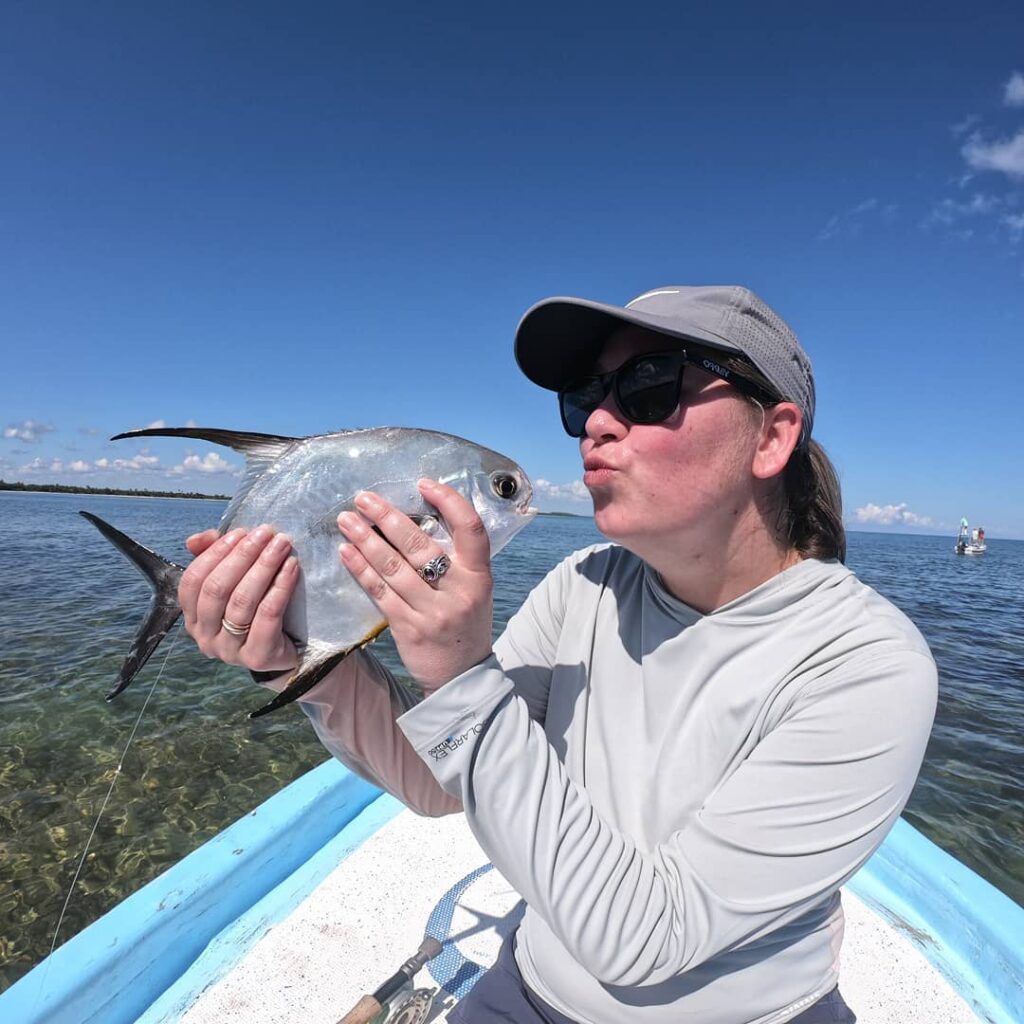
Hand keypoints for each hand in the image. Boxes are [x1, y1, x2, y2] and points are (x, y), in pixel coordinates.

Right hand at [179, 525, 299, 672]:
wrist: (291, 650)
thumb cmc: (259, 610)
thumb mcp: (236, 582)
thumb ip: (216, 558)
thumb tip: (198, 539)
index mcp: (193, 617)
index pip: (192, 581)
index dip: (215, 553)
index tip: (243, 531)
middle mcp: (205, 637)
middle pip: (217, 589)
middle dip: (243, 555)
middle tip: (267, 533)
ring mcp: (229, 651)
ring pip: (242, 601)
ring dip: (263, 567)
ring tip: (282, 546)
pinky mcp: (257, 657)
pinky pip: (267, 616)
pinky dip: (280, 588)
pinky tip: (292, 568)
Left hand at [337, 479, 492, 689]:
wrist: (462, 677)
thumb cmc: (465, 622)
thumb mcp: (474, 589)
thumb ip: (456, 559)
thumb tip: (414, 518)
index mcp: (479, 576)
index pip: (470, 528)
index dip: (449, 501)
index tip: (423, 484)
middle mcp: (459, 591)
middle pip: (420, 545)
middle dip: (387, 517)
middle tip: (363, 498)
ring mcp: (433, 612)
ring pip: (393, 567)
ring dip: (366, 540)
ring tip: (346, 520)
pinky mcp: (408, 628)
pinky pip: (380, 592)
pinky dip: (361, 569)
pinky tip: (345, 552)